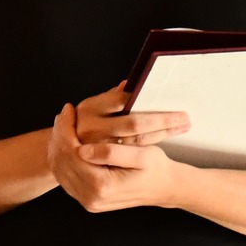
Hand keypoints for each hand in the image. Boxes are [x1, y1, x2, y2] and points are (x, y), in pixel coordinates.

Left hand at [48, 102, 188, 213]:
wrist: (164, 188)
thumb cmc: (155, 169)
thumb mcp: (141, 156)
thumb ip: (112, 153)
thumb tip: (84, 149)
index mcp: (102, 186)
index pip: (71, 154)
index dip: (66, 130)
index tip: (68, 111)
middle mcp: (91, 197)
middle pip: (61, 161)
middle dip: (59, 134)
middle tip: (63, 114)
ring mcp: (87, 200)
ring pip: (59, 169)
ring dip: (58, 145)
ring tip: (64, 125)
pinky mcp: (86, 198)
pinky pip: (65, 176)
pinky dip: (62, 157)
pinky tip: (68, 141)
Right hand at [72, 81, 189, 148]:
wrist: (62, 153)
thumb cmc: (84, 124)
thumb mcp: (93, 108)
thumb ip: (112, 97)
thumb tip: (132, 82)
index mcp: (90, 107)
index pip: (124, 100)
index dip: (146, 99)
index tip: (168, 97)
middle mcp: (91, 127)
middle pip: (134, 123)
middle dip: (163, 120)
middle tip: (184, 117)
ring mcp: (96, 147)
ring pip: (137, 140)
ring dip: (163, 132)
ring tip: (182, 125)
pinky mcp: (101, 163)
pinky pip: (133, 153)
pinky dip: (152, 144)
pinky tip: (166, 137)